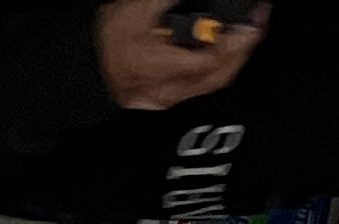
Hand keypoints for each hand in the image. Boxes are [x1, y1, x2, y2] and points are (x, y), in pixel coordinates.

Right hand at [94, 0, 267, 111]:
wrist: (81, 66)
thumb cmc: (105, 40)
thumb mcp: (139, 8)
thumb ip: (171, 3)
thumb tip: (204, 2)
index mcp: (160, 68)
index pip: (214, 59)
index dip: (240, 40)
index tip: (256, 19)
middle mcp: (166, 91)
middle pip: (219, 76)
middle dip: (244, 49)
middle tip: (257, 22)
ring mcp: (166, 98)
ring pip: (212, 83)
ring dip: (233, 58)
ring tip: (245, 33)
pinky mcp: (165, 98)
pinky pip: (201, 86)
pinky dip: (218, 66)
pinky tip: (224, 50)